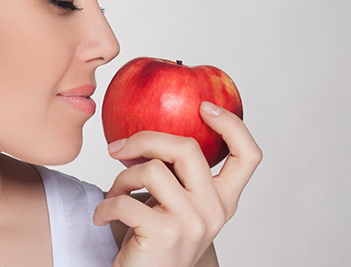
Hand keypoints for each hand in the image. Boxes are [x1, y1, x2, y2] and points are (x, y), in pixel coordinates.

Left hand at [93, 101, 261, 266]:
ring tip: (113, 193)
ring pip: (152, 169)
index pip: (248, 156)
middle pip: (188, 147)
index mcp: (223, 201)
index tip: (204, 108)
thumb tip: (152, 129)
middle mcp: (214, 211)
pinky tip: (102, 216)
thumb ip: (178, 175)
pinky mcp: (164, 234)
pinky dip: (106, 206)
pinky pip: (126, 200)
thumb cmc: (154, 242)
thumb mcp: (175, 205)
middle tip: (118, 148)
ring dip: (121, 177)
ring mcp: (192, 223)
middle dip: (146, 139)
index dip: (231, 125)